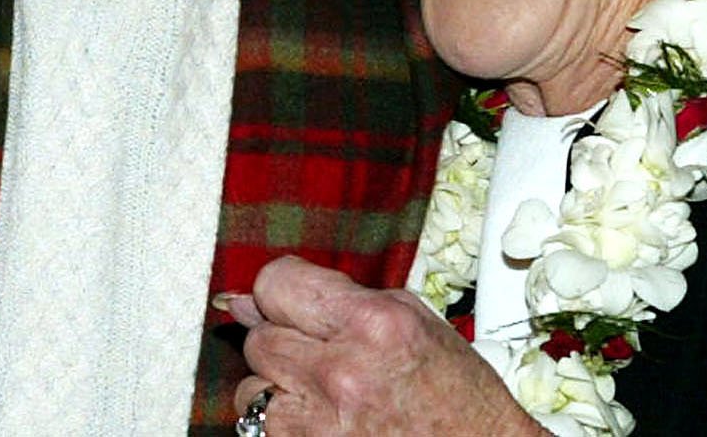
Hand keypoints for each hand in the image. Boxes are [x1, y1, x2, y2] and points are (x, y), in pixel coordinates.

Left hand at [224, 256, 538, 435]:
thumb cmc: (455, 393)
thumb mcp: (410, 318)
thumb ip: (334, 298)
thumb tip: (255, 295)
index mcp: (373, 324)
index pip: (276, 284)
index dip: (279, 291)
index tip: (290, 300)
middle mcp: (341, 373)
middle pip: (259, 337)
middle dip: (282, 339)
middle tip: (320, 351)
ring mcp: (321, 423)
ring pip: (251, 387)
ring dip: (278, 386)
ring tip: (324, 390)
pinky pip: (264, 427)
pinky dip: (284, 420)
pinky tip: (320, 417)